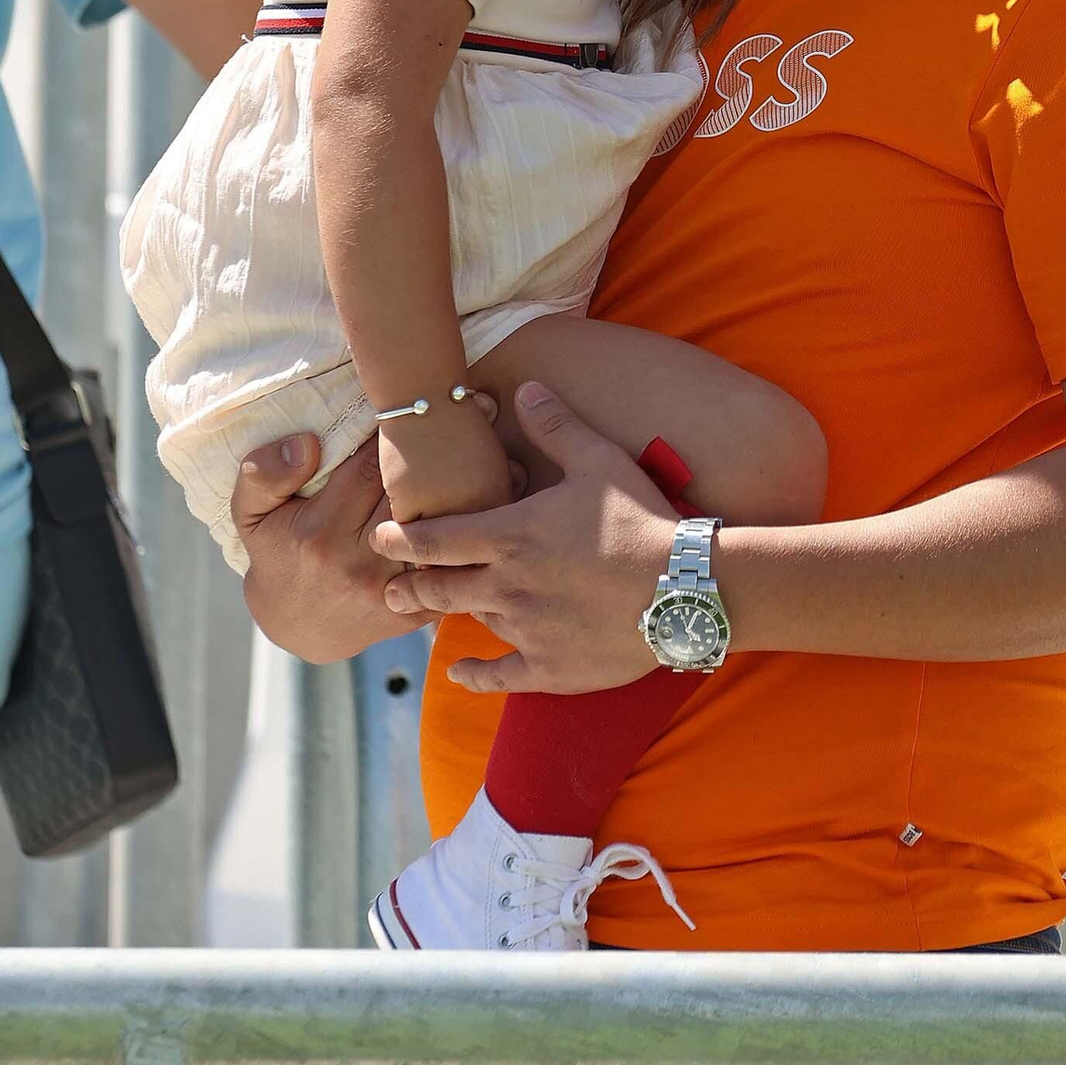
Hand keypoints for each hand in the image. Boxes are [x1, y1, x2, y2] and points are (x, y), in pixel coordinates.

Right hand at [232, 392, 500, 663]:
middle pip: (414, 497)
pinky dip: (472, 539)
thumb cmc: (277, 552)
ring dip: (470, 494)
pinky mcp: (413, 614)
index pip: (371, 468)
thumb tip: (307, 443)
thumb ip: (263, 473)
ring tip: (499, 452)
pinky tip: (496, 502)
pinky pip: (450, 570)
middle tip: (473, 408)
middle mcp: (358, 563)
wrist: (297, 625)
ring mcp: (389, 592)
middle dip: (443, 455)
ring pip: (440, 534)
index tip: (422, 403)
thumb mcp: (250, 513)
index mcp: (320, 532)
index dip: (398, 433)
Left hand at [371, 381, 676, 693]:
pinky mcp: (550, 669)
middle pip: (438, 587)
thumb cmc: (642, 520)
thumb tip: (524, 388)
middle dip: (408, 586)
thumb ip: (556, 425)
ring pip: (472, 624)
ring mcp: (526, 632)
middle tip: (387, 588)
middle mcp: (506, 587)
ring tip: (428, 614)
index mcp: (510, 536)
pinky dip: (475, 675)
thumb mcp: (600, 461)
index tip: (379, 538)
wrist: (685, 588)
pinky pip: (500, 676)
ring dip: (449, 617)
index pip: (434, 539)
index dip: (399, 538)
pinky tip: (460, 672)